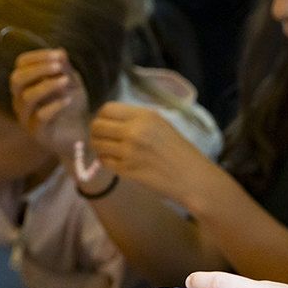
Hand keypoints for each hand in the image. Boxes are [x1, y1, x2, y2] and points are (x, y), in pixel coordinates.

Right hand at [10, 48, 89, 161]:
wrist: (81, 134)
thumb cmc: (72, 105)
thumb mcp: (71, 83)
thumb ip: (64, 69)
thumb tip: (60, 51)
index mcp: (26, 85)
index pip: (21, 65)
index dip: (37, 57)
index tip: (58, 54)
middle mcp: (21, 101)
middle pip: (17, 80)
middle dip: (38, 69)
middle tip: (58, 66)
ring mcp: (27, 118)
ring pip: (26, 98)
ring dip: (47, 86)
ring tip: (65, 81)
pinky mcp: (38, 133)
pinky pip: (40, 117)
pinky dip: (54, 105)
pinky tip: (68, 100)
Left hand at [90, 101, 219, 206]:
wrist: (192, 178)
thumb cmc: (180, 151)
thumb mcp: (161, 125)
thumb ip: (137, 120)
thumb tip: (110, 120)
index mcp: (144, 116)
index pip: (107, 109)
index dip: (101, 116)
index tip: (105, 123)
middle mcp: (133, 131)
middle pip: (97, 126)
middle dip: (95, 132)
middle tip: (102, 138)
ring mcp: (128, 152)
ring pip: (97, 145)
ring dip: (99, 147)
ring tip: (109, 151)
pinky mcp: (126, 170)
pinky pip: (105, 162)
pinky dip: (107, 161)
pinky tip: (117, 162)